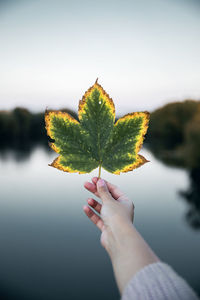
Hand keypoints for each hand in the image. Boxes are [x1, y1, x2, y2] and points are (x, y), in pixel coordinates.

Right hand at [83, 177, 158, 293]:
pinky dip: (92, 213)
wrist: (117, 238)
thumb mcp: (109, 201)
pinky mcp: (107, 227)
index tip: (94, 179)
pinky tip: (85, 208)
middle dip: (96, 191)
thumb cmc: (117, 218)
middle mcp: (120, 210)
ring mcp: (113, 219)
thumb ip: (103, 192)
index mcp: (125, 201)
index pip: (113, 189)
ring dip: (94, 203)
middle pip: (106, 198)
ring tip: (88, 200)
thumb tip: (100, 182)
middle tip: (86, 184)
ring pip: (102, 208)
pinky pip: (98, 218)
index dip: (103, 183)